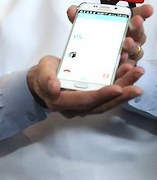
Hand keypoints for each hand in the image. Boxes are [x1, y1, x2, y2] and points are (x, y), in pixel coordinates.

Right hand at [27, 56, 143, 116]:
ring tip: (137, 75)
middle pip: (101, 104)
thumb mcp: (41, 71)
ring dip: (125, 91)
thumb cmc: (43, 74)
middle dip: (121, 95)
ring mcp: (85, 106)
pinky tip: (130, 74)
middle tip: (137, 85)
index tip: (117, 88)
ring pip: (107, 102)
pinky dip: (121, 86)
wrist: (43, 81)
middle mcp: (76, 108)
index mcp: (62, 102)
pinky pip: (108, 97)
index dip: (101, 95)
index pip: (84, 101)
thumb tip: (54, 87)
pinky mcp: (92, 100)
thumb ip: (46, 78)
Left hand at [67, 3, 151, 63]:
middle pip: (137, 31)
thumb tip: (72, 10)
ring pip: (135, 49)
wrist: (90, 64)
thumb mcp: (87, 28)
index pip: (136, 15)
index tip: (147, 9)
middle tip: (136, 21)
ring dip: (132, 45)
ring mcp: (128, 52)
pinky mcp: (124, 66)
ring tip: (126, 42)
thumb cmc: (96, 41)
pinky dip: (126, 62)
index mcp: (123, 24)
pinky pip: (128, 64)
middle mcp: (130, 37)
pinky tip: (122, 59)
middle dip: (138, 25)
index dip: (142, 12)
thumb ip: (81, 19)